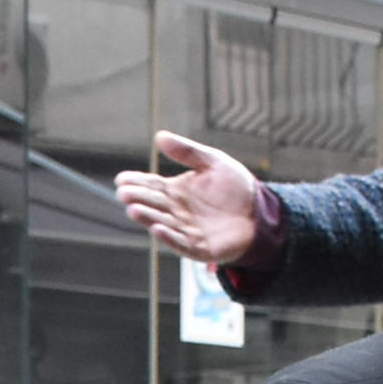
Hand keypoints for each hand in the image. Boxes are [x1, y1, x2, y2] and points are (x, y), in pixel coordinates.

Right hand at [114, 133, 263, 267]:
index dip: (136, 183)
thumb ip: (188, 151)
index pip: (151, 186)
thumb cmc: (235, 188)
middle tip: (124, 193)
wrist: (260, 213)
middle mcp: (177, 211)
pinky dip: (169, 238)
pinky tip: (157, 229)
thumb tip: (160, 136)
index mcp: (176, 191)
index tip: (122, 179)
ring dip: (148, 218)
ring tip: (134, 210)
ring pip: (163, 223)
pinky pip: (182, 243)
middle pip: (154, 204)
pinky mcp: (201, 247)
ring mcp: (187, 230)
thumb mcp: (213, 162)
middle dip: (138, 199)